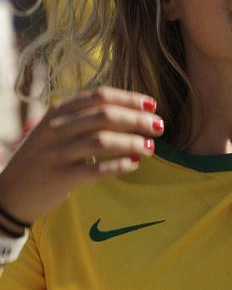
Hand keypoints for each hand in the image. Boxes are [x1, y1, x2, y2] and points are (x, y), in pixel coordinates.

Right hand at [0, 87, 163, 224]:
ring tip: (151, 147)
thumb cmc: (42, 159)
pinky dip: (118, 165)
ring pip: (103, 140)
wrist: (9, 193)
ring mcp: (57, 152)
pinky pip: (95, 169)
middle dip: (137, 119)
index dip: (129, 99)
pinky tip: (134, 164)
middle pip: (105, 115)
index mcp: (59, 111)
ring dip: (132, 142)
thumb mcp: (56, 130)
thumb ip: (84, 118)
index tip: (152, 105)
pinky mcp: (60, 177)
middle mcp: (57, 128)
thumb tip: (128, 113)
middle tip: (160, 126)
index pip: (100, 96)